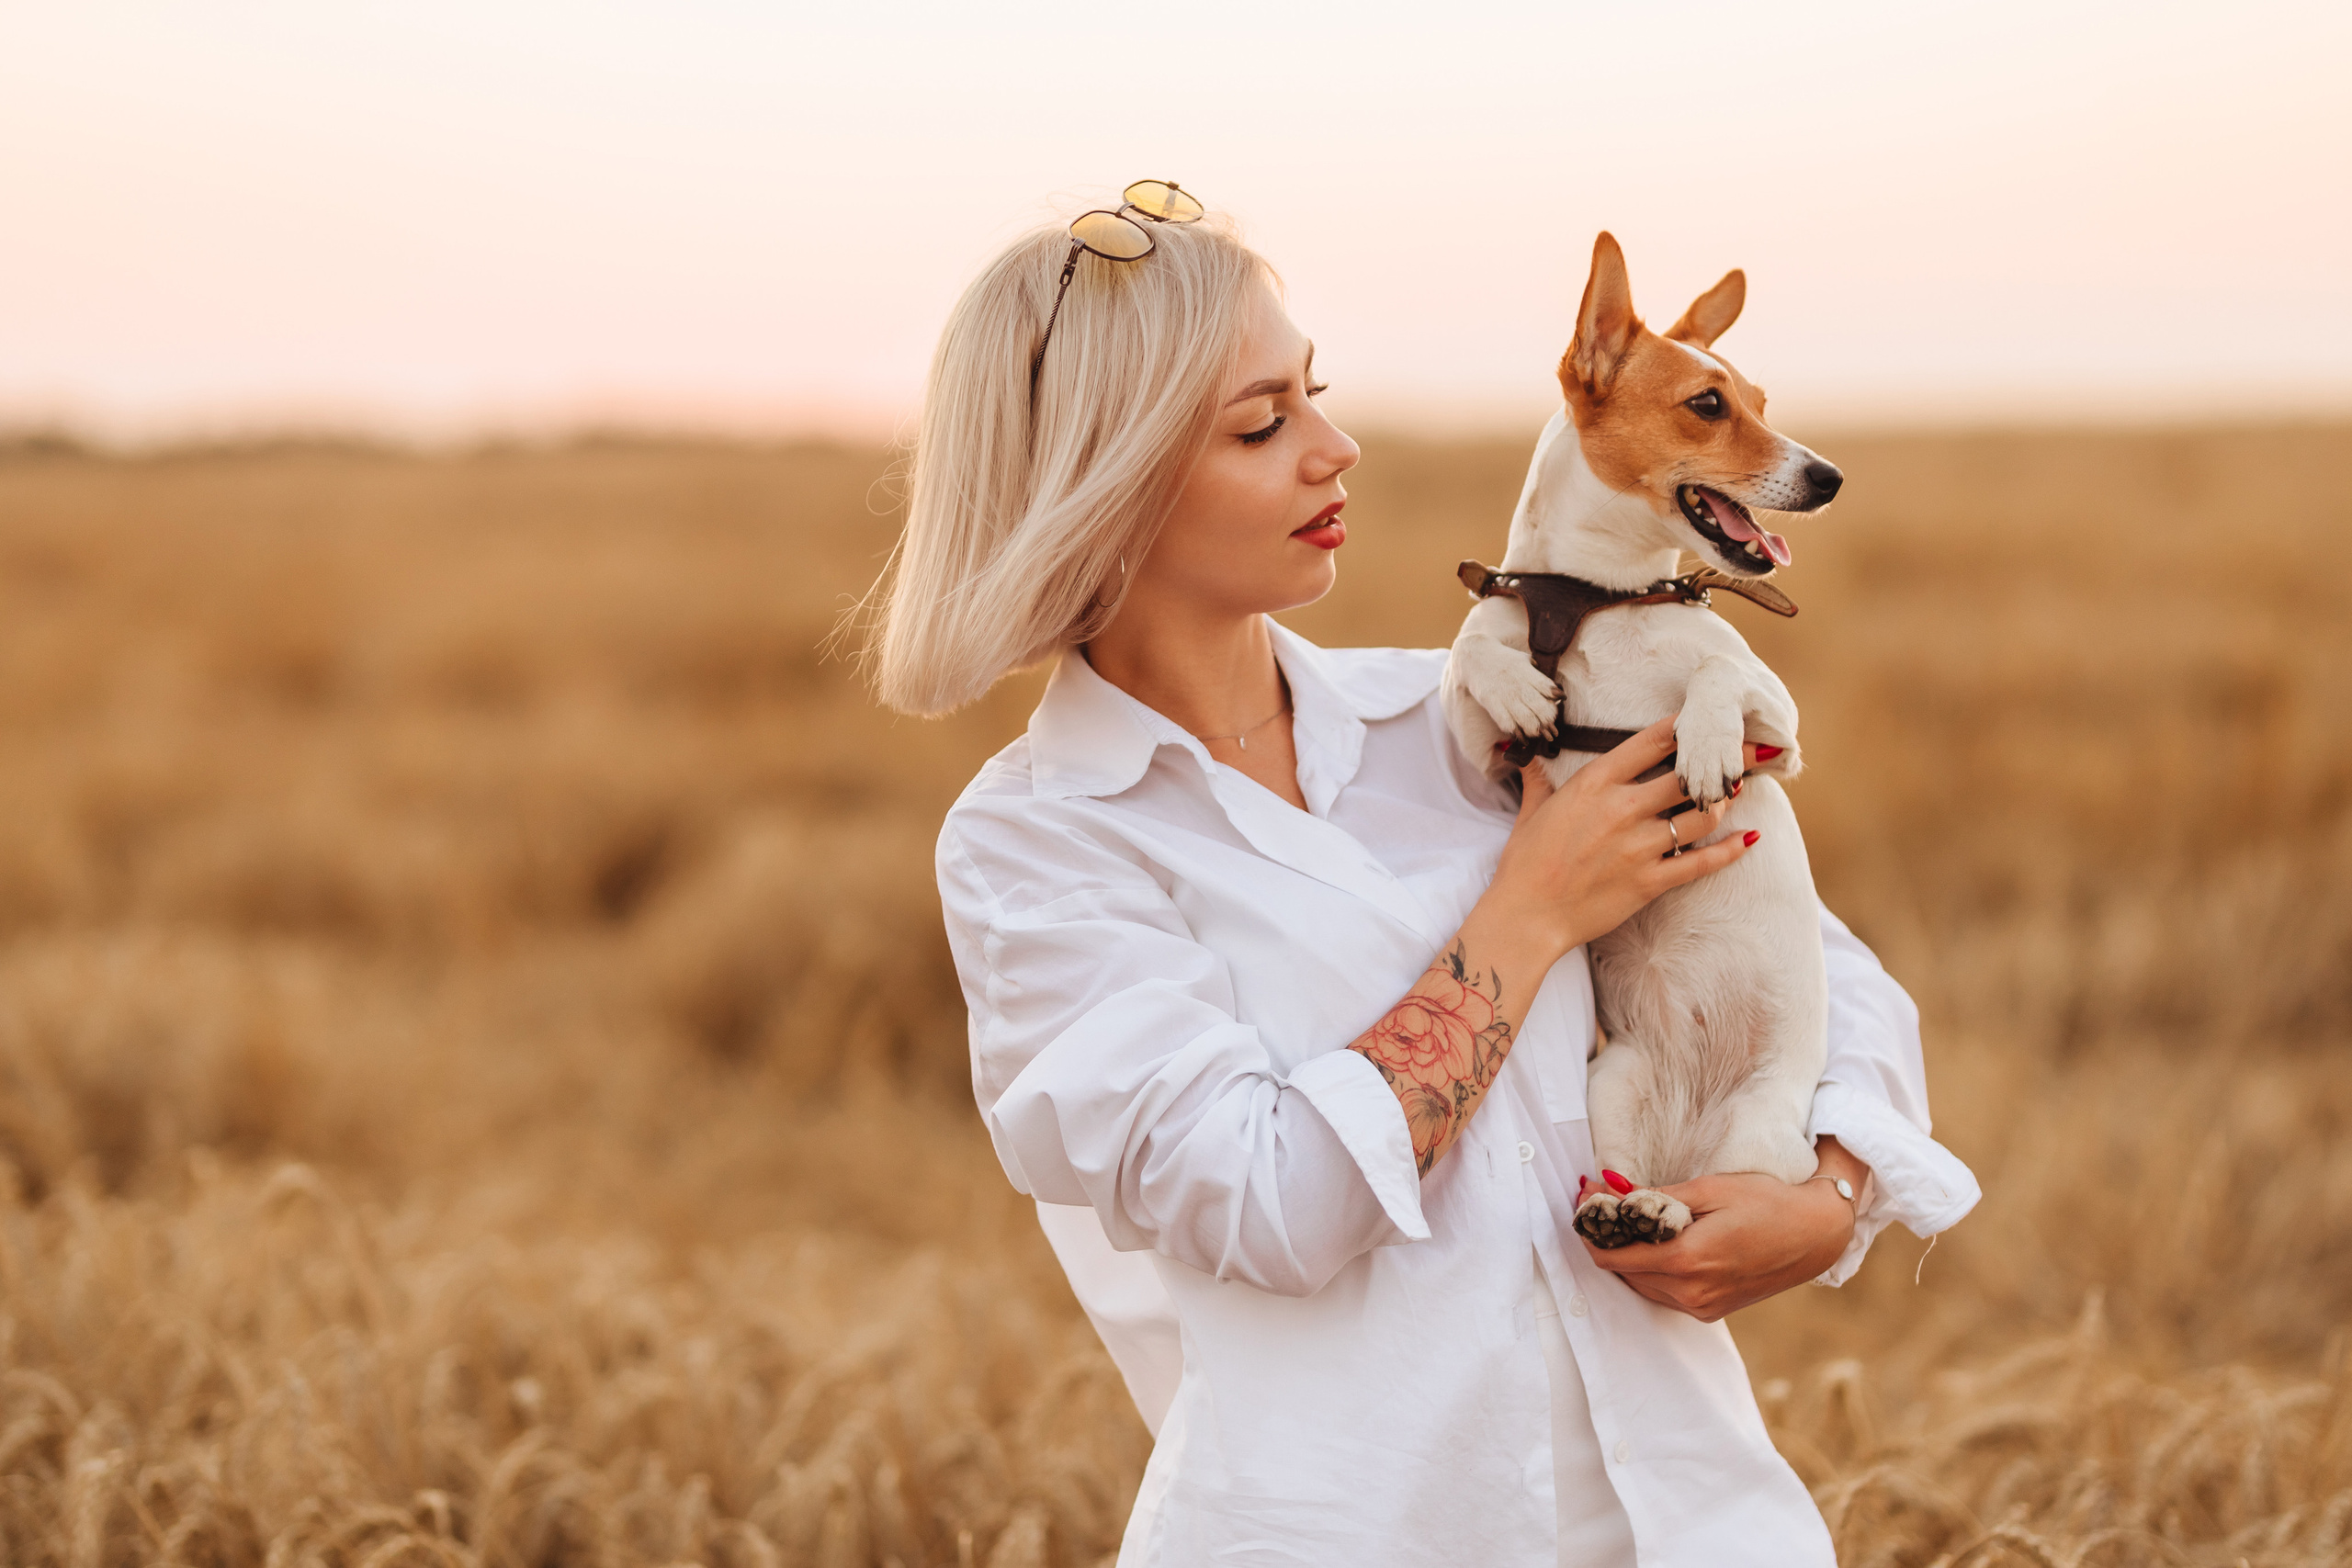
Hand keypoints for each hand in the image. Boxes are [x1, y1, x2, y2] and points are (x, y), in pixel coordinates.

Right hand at [1484, 716, 1771, 961]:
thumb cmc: (1525, 863)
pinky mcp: (1650, 881)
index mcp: (1594, 784)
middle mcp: (1622, 809)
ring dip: (1722, 803)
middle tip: (1749, 751)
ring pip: (1701, 816)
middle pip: (1689, 775)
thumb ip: (1538, 778)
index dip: (1686, 726)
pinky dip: (1731, 850)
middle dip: (1724, 761)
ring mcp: (1639, 847)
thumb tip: (1524, 752)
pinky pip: (1702, 862)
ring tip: (1734, 793)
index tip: (1708, 718)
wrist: (1526, 917)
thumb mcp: (1531, 811)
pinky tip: (1750, 839)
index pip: (1652, 742)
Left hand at [1574, 1138, 1869, 1321]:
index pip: (1613, 1258)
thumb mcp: (1709, 1189)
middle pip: (1623, 1273)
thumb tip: (1610, 1193)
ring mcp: (1702, 1307)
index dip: (1591, 1230)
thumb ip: (1656, 1198)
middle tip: (1600, 1202)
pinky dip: (1651, 1271)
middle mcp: (1691, 1293)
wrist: (1816, 1234)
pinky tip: (1655, 1244)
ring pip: (1641, 1286)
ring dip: (1627, 1256)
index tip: (1585, 1200)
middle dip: (1606, 1239)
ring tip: (1624, 1219)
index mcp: (1688, 1261)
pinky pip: (1664, 1294)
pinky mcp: (1712, 1311)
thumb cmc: (1766, 1202)